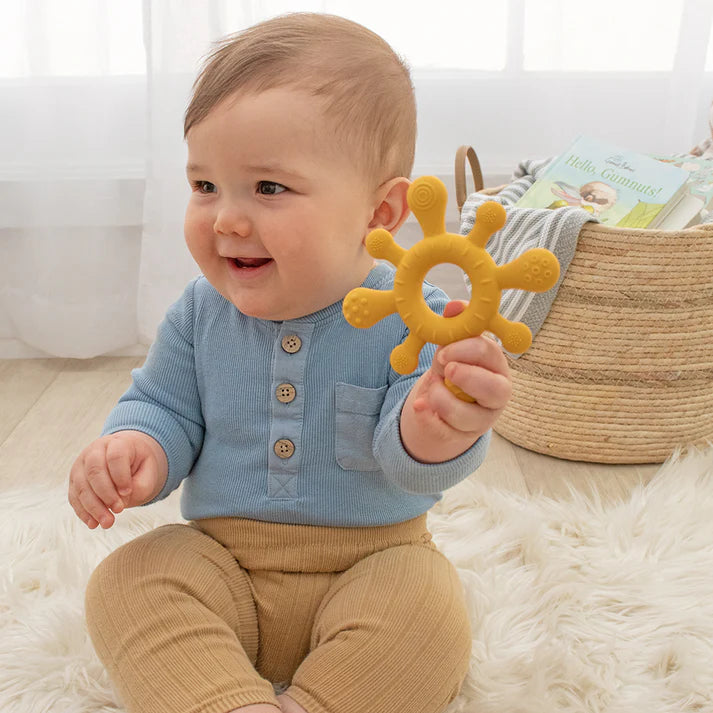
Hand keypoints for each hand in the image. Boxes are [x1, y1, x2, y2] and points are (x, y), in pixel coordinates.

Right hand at [68, 430, 167, 529]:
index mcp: (117, 443)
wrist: (128, 456)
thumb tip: (121, 502)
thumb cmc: (140, 464)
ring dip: (93, 507)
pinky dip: (83, 511)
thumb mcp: (149, 470)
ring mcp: (81, 465)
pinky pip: (74, 496)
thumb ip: (140, 484)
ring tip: (107, 523)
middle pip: (94, 471)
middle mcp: (95, 451)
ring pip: (82, 486)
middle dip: (105, 494)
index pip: (115, 457)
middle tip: (118, 510)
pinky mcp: (75, 480)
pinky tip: (93, 523)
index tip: (128, 492)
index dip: (120, 476)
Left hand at [401, 301, 511, 461]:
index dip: (467, 350)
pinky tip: (420, 406)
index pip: (491, 355)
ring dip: (443, 400)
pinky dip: (428, 419)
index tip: (444, 351)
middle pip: (497, 390)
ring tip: (431, 389)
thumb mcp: (452, 348)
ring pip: (469, 417)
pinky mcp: (461, 436)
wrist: (442, 404)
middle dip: (470, 378)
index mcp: (496, 366)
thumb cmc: (454, 369)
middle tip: (447, 370)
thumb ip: (455, 328)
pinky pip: (445, 432)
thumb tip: (455, 306)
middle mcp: (496, 395)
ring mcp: (480, 419)